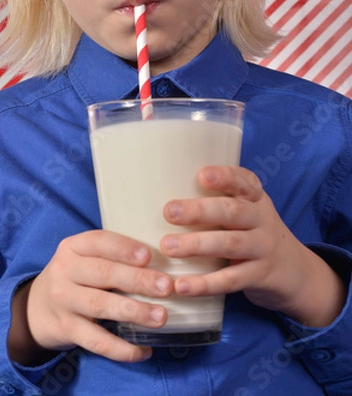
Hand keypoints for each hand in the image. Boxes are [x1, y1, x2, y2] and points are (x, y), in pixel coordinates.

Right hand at [9, 231, 173, 364]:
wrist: (36, 307)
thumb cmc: (74, 275)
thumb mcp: (83, 256)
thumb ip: (111, 255)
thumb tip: (160, 260)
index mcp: (73, 246)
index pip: (98, 241)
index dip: (123, 248)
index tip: (148, 256)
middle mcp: (65, 271)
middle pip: (103, 273)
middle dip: (137, 280)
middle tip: (166, 286)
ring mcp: (63, 301)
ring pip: (100, 305)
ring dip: (133, 311)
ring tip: (161, 316)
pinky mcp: (66, 329)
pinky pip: (95, 341)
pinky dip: (120, 348)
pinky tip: (143, 350)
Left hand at [160, 166, 346, 326]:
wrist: (296, 273)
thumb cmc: (255, 234)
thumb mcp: (248, 212)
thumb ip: (220, 202)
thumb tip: (163, 192)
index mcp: (256, 199)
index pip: (244, 182)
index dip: (224, 177)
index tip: (201, 175)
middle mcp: (262, 219)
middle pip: (232, 212)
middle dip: (199, 211)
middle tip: (169, 211)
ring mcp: (263, 248)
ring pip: (230, 244)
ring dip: (197, 244)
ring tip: (168, 246)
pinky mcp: (260, 276)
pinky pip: (231, 280)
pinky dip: (205, 284)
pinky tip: (182, 285)